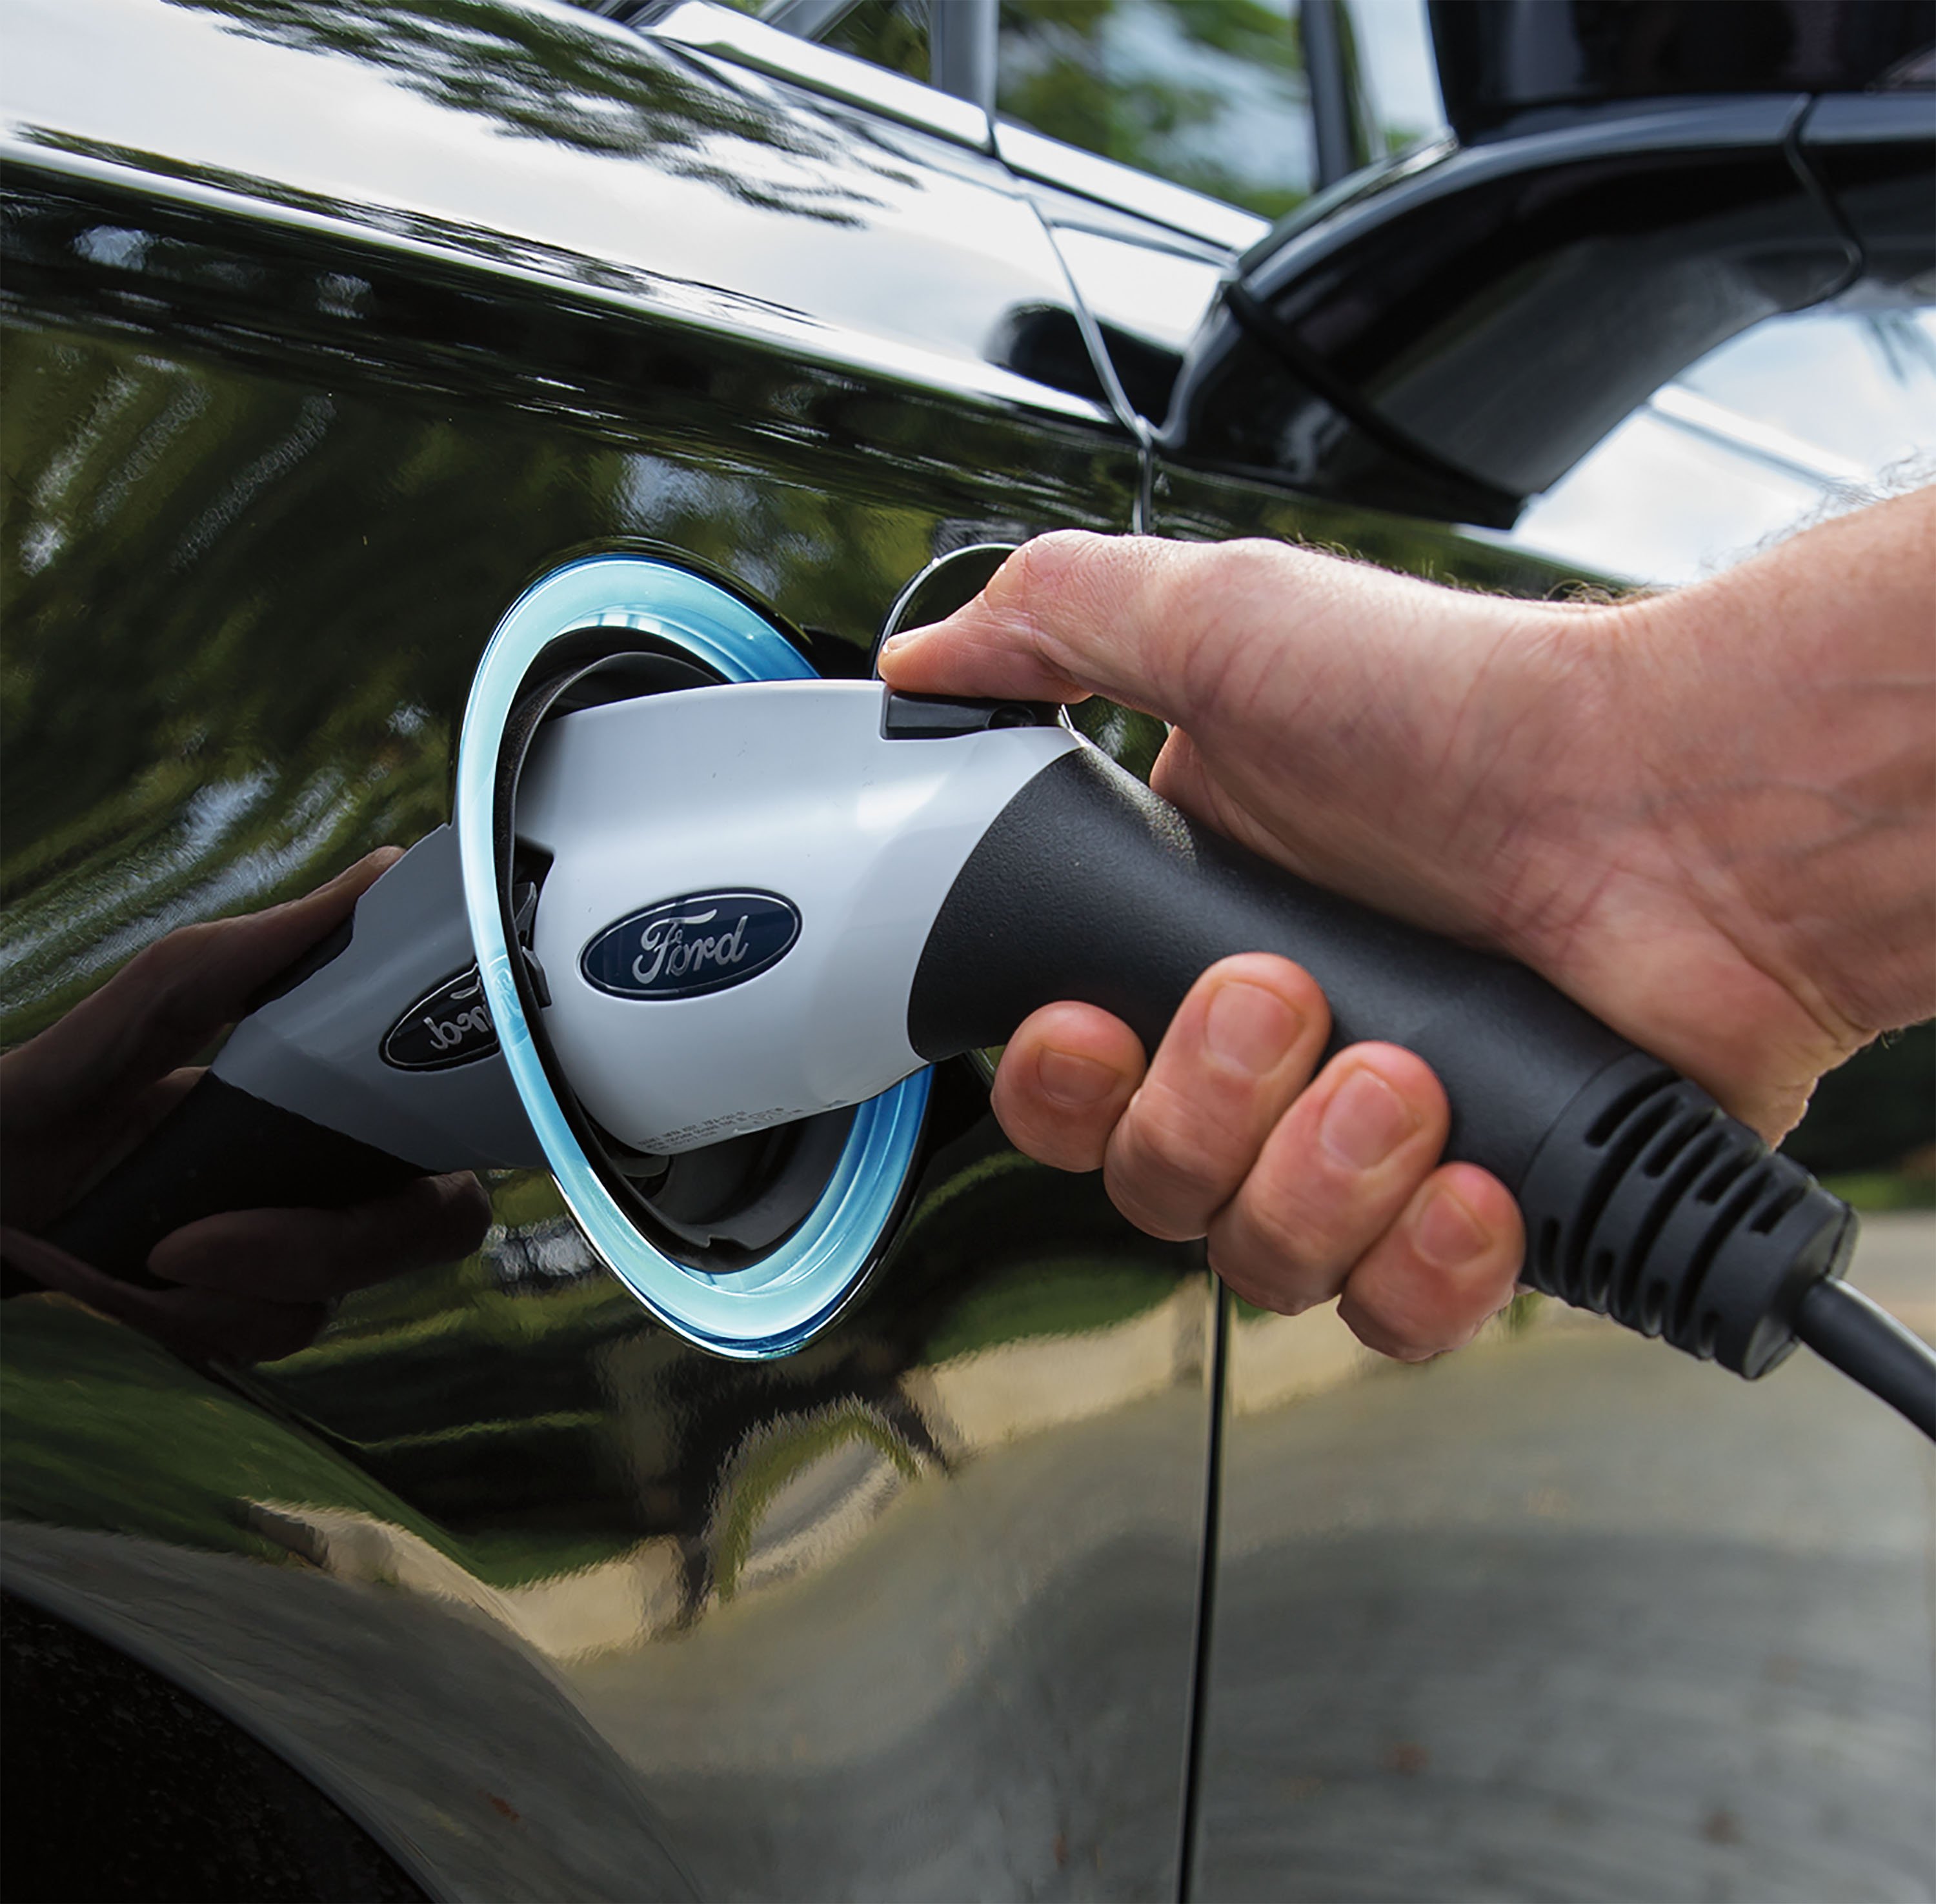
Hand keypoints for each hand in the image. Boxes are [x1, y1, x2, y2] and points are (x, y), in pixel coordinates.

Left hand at [0, 851, 491, 1363]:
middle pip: (435, 1222)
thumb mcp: (140, 1012)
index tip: (397, 1121)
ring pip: (338, 1291)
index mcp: (338, 1092)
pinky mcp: (250, 1312)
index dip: (477, 1129)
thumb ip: (249, 955)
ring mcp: (300, 1250)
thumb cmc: (33, 1101)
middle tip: (195, 1242)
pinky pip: (275, 1333)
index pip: (460, 1122)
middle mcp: (342, 1173)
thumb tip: (381, 870)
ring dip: (225, 1287)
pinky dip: (193, 1320)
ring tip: (133, 1255)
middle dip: (327, 1243)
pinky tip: (133, 1285)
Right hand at [879, 494, 1934, 1357]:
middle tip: (1281, 1001)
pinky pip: (1392, 1315)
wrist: (1687, 805)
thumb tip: (928, 651)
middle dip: (1198, 1110)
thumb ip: (1055, 625)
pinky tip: (1464, 1179)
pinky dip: (1416, 1268)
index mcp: (1200, 944)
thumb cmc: (1474, 709)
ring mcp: (1383, 1146)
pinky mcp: (1486, 1214)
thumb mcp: (1229, 621)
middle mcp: (1281, 1061)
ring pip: (1259, 1261)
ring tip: (1401, 1074)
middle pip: (1150, 1184)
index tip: (1088, 1029)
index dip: (1057, 1086)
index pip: (1069, 1084)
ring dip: (1310, 1175)